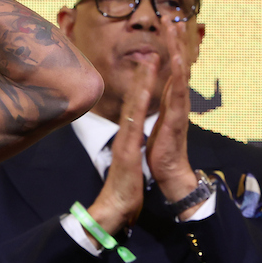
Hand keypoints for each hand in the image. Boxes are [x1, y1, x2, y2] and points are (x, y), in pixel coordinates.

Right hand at [84, 54, 158, 240]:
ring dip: (141, 84)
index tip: (148, 68)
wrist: (112, 209)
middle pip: (133, 101)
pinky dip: (138, 107)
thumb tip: (131, 143)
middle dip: (142, 77)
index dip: (142, 87)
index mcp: (128, 139)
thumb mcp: (128, 165)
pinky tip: (143, 93)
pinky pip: (134, 125)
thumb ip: (129, 151)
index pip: (135, 108)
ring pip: (133, 107)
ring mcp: (125, 142)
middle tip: (149, 53)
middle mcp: (125, 136)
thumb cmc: (122, 190)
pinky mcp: (127, 151)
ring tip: (148, 62)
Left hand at [147, 17, 197, 203]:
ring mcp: (179, 109)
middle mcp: (176, 102)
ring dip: (177, 50)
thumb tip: (146, 98)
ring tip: (176, 29)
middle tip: (172, 17)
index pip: (169, 69)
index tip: (166, 28)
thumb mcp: (152, 124)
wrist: (168, 175)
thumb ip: (153, 109)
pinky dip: (177, 74)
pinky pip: (178, 92)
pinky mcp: (177, 119)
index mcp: (169, 102)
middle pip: (177, 65)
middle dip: (175, 41)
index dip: (168, 48)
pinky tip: (175, 58)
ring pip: (180, 73)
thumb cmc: (160, 153)